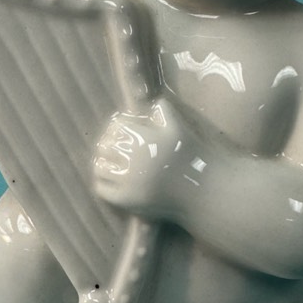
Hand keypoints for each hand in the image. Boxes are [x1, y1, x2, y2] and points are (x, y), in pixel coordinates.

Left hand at [93, 99, 191, 219]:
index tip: (120, 130)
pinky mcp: (126, 200)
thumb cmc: (191, 157)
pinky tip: (111, 180)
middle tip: (112, 147)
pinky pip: (103, 189)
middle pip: (105, 146)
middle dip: (108, 144)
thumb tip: (154, 102)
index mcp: (143, 138)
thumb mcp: (179, 129)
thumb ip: (165, 112)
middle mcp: (133, 158)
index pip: (117, 126)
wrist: (201, 189)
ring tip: (109, 163)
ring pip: (100, 167)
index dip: (117, 126)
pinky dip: (103, 183)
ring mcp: (128, 181)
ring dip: (103, 163)